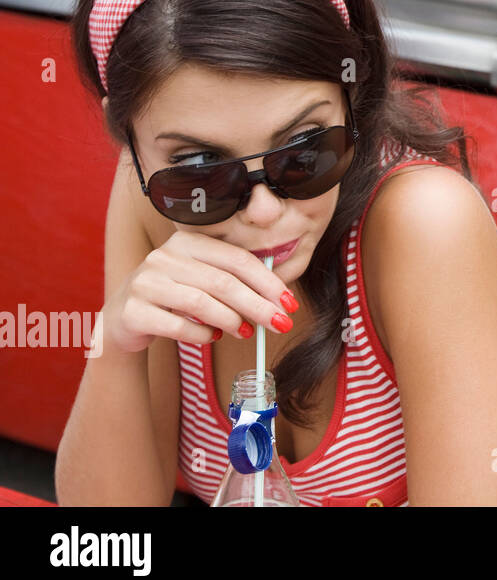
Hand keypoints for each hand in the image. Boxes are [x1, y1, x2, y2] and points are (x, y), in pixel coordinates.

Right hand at [102, 230, 295, 354]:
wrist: (123, 319)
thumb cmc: (174, 297)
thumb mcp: (201, 279)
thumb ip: (234, 281)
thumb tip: (279, 301)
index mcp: (187, 241)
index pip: (238, 259)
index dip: (268, 282)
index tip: (289, 304)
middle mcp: (164, 256)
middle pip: (223, 282)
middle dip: (257, 306)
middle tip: (279, 324)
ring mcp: (145, 282)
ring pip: (201, 303)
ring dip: (231, 321)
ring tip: (245, 333)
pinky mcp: (133, 311)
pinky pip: (178, 326)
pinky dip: (202, 335)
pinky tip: (213, 338)